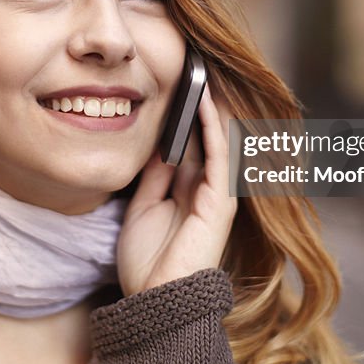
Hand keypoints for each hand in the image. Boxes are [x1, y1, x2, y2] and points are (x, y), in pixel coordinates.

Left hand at [117, 87, 237, 295]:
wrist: (153, 300)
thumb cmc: (147, 261)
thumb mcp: (142, 207)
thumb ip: (153, 176)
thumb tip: (158, 144)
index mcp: (189, 190)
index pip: (192, 141)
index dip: (185, 112)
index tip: (177, 80)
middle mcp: (208, 188)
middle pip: (206, 135)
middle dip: (200, 102)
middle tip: (193, 64)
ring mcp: (217, 194)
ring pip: (219, 140)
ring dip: (211, 107)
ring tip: (202, 73)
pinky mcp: (221, 201)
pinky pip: (221, 155)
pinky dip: (214, 128)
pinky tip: (206, 102)